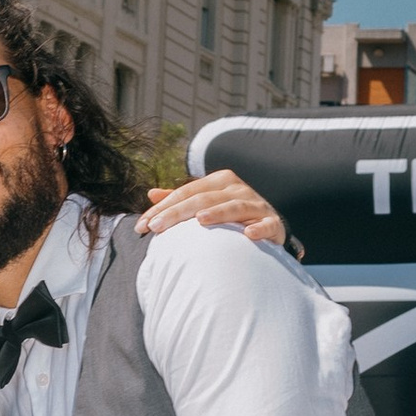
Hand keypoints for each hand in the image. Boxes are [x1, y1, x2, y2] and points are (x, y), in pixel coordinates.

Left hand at [140, 173, 284, 244]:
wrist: (269, 225)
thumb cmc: (230, 216)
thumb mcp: (206, 203)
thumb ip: (181, 199)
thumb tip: (151, 194)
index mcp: (220, 182)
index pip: (185, 192)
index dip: (163, 208)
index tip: (142, 225)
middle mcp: (238, 189)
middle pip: (203, 199)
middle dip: (177, 213)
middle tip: (155, 227)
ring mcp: (257, 205)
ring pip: (234, 206)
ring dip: (219, 213)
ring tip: (200, 220)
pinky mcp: (273, 223)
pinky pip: (267, 224)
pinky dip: (259, 228)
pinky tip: (248, 234)